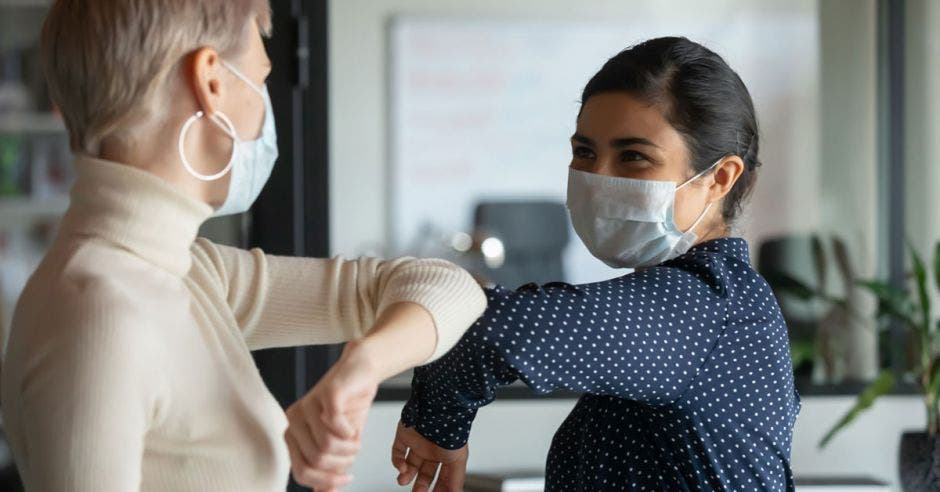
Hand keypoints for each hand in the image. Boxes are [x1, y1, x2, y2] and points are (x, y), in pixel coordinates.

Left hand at [285, 341, 378, 490]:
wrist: (362, 373)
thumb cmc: (349, 408)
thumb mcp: (339, 445)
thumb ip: (329, 468)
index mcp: (292, 434)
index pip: (302, 472)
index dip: (327, 480)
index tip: (347, 478)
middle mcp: (294, 419)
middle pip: (317, 460)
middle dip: (343, 463)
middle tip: (353, 452)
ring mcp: (308, 405)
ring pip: (327, 446)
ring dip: (349, 449)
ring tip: (355, 439)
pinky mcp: (326, 394)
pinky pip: (335, 425)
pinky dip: (350, 432)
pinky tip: (354, 428)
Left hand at [391, 421, 468, 491]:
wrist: (439, 409)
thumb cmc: (451, 431)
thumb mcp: (458, 460)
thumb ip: (455, 480)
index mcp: (446, 455)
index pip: (441, 477)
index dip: (438, 488)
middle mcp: (431, 449)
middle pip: (424, 473)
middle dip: (420, 485)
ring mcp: (417, 442)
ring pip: (409, 464)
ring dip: (405, 476)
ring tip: (403, 481)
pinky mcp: (404, 435)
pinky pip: (398, 451)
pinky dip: (397, 462)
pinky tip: (401, 468)